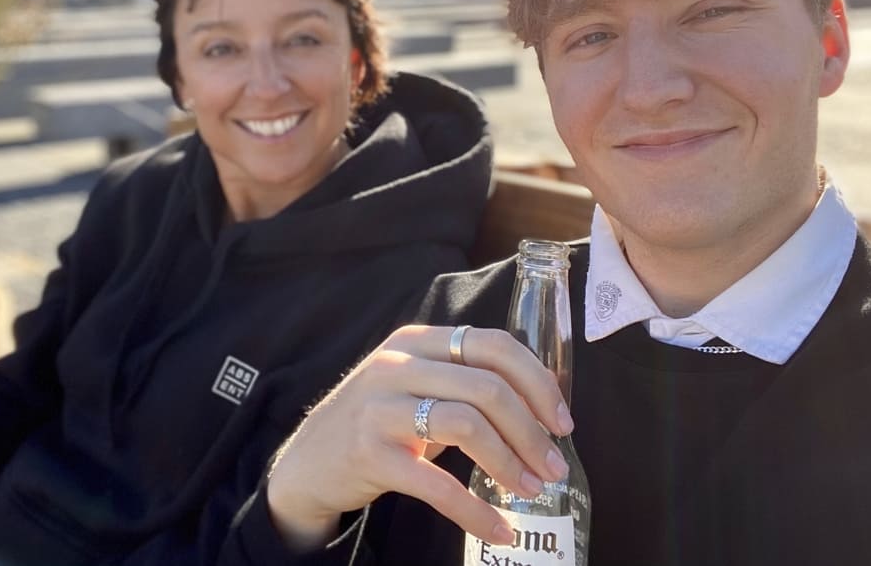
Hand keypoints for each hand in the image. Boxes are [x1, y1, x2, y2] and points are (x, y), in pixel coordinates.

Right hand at [265, 324, 573, 551]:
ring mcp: (379, 407)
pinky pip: (436, 484)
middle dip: (531, 431)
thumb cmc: (376, 423)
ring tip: (531, 490)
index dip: (537, 381)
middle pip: (487, 387)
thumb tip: (539, 404)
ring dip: (510, 463)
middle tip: (553, 466)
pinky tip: (497, 529)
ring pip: (467, 424)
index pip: (492, 344)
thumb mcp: (413, 384)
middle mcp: (397, 364)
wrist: (308, 463)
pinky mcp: (369, 453)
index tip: (562, 419)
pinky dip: (475, 511)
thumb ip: (461, 380)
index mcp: (417, 340)